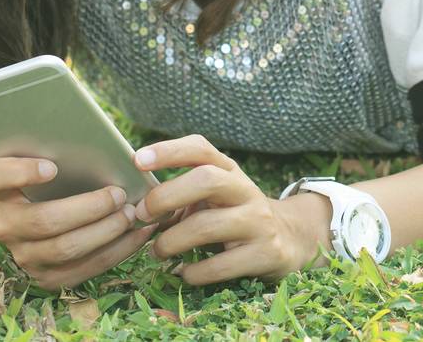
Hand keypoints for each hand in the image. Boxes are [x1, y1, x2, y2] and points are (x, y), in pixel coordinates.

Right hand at [0, 156, 157, 290]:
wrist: (35, 215)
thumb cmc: (51, 176)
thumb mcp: (45, 157)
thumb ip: (61, 148)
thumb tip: (104, 145)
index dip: (20, 173)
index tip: (52, 167)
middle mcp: (5, 225)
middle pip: (44, 221)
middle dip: (88, 209)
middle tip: (119, 194)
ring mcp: (24, 255)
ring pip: (65, 249)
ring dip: (105, 231)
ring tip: (131, 213)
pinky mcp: (46, 277)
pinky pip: (84, 270)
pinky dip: (117, 250)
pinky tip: (138, 233)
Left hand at [130, 134, 331, 284]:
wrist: (289, 239)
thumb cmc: (234, 215)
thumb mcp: (214, 197)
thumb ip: (179, 196)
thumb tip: (133, 208)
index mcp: (228, 171)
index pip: (200, 149)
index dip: (168, 151)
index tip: (137, 160)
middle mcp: (245, 190)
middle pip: (206, 179)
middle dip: (166, 196)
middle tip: (142, 215)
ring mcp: (258, 221)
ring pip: (207, 225)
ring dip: (171, 242)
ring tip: (157, 252)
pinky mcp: (265, 253)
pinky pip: (219, 266)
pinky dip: (193, 273)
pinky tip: (184, 274)